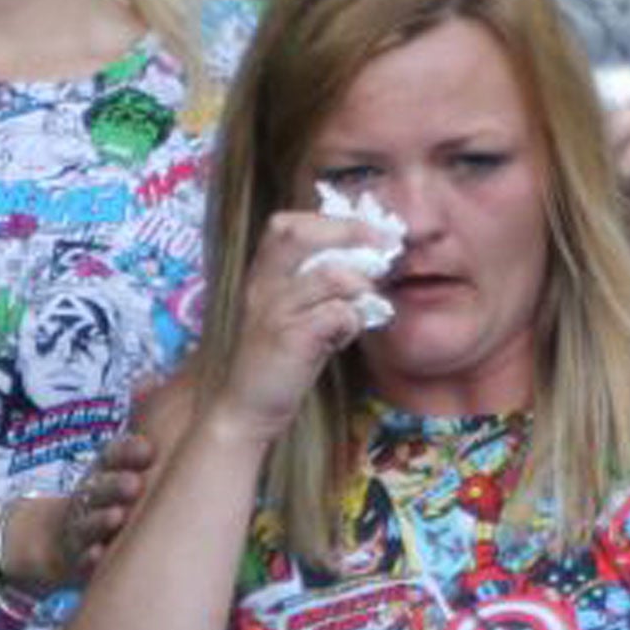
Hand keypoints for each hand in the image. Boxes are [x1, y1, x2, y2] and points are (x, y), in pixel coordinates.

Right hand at [7, 431, 154, 589]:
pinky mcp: (78, 559)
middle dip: (115, 486)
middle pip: (100, 489)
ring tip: (117, 516)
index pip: (111, 457)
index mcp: (102, 472)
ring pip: (90, 524)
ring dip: (102, 520)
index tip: (148, 450)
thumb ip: (142, 456)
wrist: (59, 539)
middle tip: (135, 484)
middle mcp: (90, 498)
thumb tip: (186, 425)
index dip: (127, 452)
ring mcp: (81, 528)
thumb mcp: (119, 473)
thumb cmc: (108, 500)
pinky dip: (89, 558)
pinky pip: (82, 560)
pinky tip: (98, 555)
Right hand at [208, 210, 393, 446]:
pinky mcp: (290, 340)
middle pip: (300, 235)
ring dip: (360, 286)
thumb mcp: (291, 310)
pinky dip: (353, 321)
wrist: (246, 408)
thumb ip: (316, 282)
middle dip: (349, 232)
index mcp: (261, 274)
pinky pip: (337, 314)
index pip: (287, 225)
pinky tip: (345, 337)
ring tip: (364, 305)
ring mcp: (274, 311)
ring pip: (329, 275)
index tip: (366, 230)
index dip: (330, 221)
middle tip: (383, 245)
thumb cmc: (277, 358)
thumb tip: (367, 258)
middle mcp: (262, 286)